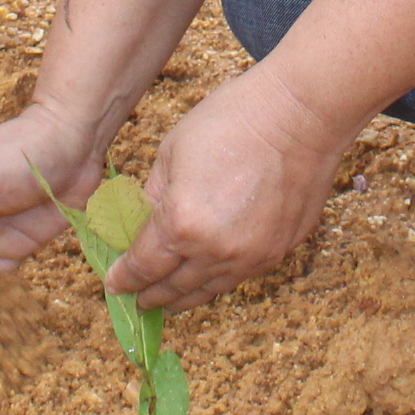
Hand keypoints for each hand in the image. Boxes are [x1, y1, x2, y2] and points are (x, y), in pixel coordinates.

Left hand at [107, 64, 354, 312]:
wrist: (300, 114)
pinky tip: (208, 275)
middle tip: (137, 299)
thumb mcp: (171, 152)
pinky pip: (241, 275)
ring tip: (169, 299)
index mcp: (182, 225)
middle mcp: (216, 251)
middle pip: (175, 288)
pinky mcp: (280, 250)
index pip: (144, 266)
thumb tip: (144, 224)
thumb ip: (153, 196)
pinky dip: (218, 279)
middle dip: (151, 296)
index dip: (125, 278)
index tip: (114, 284)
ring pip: (210, 289)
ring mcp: (253, 256)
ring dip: (184, 297)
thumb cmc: (231, 121)